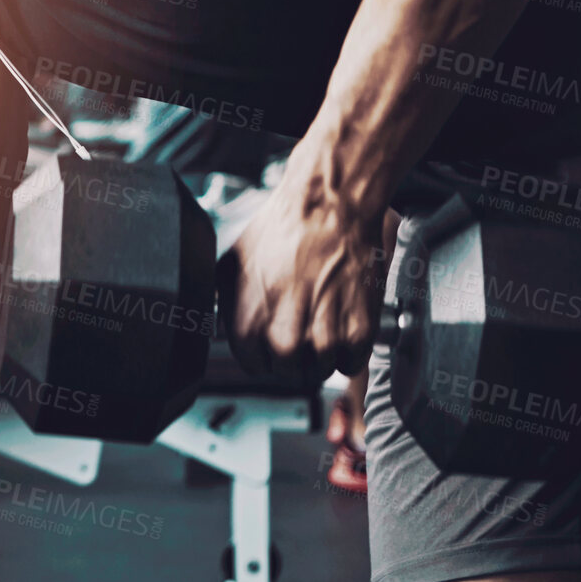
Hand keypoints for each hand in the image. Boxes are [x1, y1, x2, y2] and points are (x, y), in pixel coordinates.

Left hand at [225, 167, 391, 384]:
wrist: (328, 209)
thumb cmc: (283, 229)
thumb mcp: (230, 267)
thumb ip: (228, 305)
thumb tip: (222, 318)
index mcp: (248, 330)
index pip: (255, 367)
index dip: (266, 350)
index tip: (275, 335)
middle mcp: (285, 341)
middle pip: (290, 372)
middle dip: (295, 353)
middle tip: (302, 322)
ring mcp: (323, 341)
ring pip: (322, 370)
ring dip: (324, 351)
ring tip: (323, 317)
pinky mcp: (357, 333)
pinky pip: (352, 363)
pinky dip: (350, 348)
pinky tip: (342, 321)